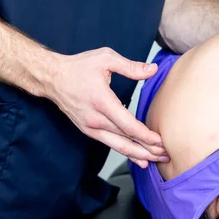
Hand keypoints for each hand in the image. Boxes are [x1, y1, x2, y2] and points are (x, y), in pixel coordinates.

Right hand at [46, 47, 168, 168]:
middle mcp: (96, 119)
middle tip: (166, 155)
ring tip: (157, 160)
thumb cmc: (79, 67)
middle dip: (147, 150)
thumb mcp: (105, 58)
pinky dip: (126, 152)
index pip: (127, 125)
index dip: (145, 136)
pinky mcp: (88, 131)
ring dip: (139, 155)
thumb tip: (153, 69)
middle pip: (126, 141)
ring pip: (118, 146)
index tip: (160, 141)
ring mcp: (91, 128)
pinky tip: (139, 159)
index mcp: (102, 102)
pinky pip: (110, 144)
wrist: (52, 78)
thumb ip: (130, 66)